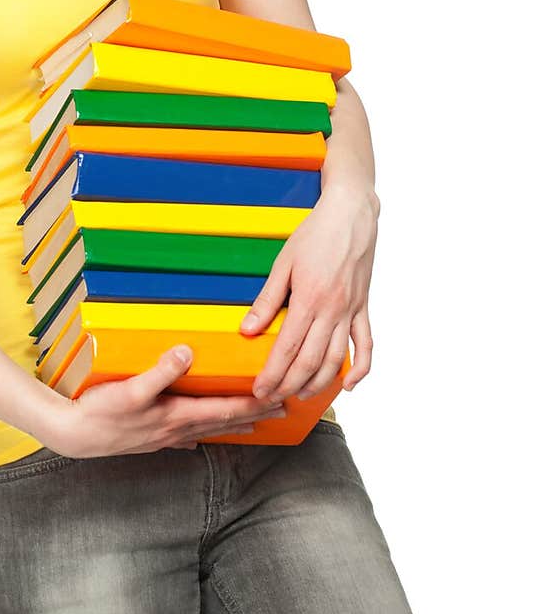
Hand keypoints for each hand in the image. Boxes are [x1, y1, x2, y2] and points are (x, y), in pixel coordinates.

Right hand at [44, 346, 288, 458]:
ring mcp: (164, 437)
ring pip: (207, 431)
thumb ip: (161, 370)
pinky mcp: (150, 439)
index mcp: (176, 415)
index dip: (253, 404)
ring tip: (253, 426)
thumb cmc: (101, 411)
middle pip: (223, 422)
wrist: (74, 435)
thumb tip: (188, 352)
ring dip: (232, 426)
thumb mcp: (130, 388)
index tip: (278, 399)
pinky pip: (185, 437)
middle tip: (280, 412)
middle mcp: (176, 429)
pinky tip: (198, 439)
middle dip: (253, 416)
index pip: (224, 409)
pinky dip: (200, 435)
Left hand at [238, 184, 378, 403]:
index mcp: (309, 299)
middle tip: (272, 399)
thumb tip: (248, 329)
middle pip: (311, 361)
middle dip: (289, 385)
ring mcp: (351, 311)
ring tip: (300, 396)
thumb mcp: (284, 263)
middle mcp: (333, 310)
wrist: (351, 214)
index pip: (287, 348)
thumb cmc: (316, 234)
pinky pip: (366, 345)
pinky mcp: (363, 308)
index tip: (259, 390)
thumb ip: (267, 300)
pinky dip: (361, 369)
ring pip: (337, 360)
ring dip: (318, 383)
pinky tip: (348, 385)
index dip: (272, 374)